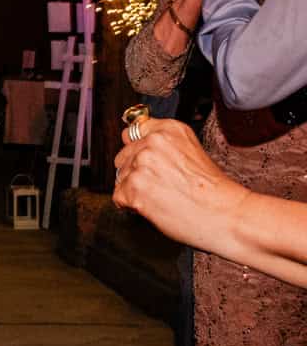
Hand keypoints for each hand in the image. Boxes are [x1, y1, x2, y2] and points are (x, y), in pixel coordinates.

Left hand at [113, 117, 246, 250]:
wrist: (227, 215)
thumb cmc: (214, 191)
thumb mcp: (191, 152)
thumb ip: (163, 145)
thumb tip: (134, 144)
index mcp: (169, 129)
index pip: (133, 131)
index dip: (138, 150)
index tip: (148, 161)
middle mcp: (153, 142)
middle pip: (123, 156)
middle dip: (135, 172)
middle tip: (161, 185)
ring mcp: (142, 164)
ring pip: (120, 177)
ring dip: (134, 190)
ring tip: (162, 197)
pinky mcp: (134, 187)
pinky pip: (118, 196)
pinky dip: (131, 205)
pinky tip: (154, 206)